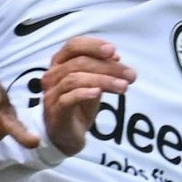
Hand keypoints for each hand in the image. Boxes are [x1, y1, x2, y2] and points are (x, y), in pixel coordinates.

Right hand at [42, 37, 133, 155]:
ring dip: (102, 81)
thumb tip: (115, 56)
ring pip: (74, 79)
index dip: (93, 45)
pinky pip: (67, 99)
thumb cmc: (79, 106)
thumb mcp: (94, 84)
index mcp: (60, 63)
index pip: (73, 45)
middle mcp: (52, 75)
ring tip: (123, 86)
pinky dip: (84, 94)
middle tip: (130, 75)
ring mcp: (51, 93)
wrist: (68, 136)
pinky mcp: (54, 112)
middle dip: (107, 67)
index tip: (113, 50)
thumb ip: (101, 70)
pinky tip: (98, 93)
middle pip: (78, 62)